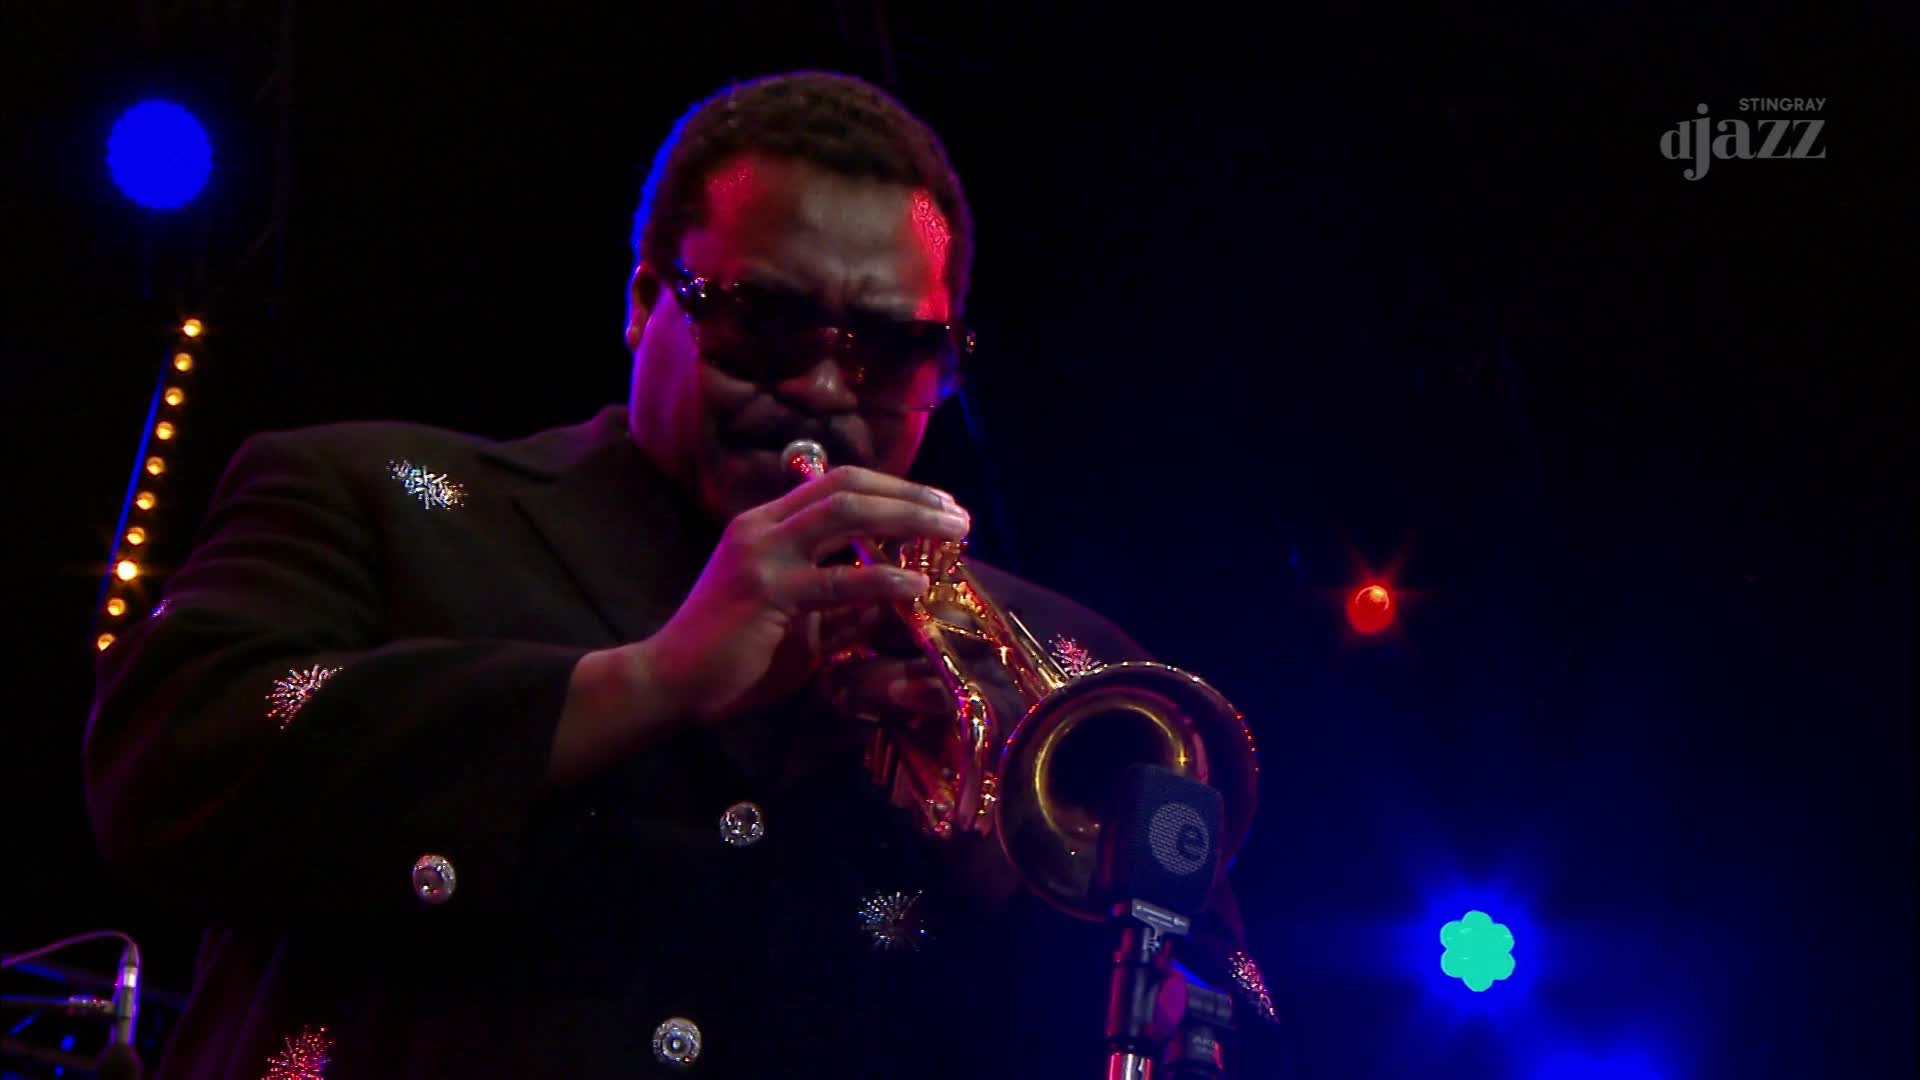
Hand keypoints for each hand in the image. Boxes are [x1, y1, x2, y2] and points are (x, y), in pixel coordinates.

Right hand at [638, 465, 970, 729]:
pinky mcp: (767, 591)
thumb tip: (901, 595)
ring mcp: (762, 554)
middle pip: (848, 486)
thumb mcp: (801, 622)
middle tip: (958, 513)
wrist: (669, 683)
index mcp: (766, 523)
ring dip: (908, 518)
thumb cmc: (734, 657)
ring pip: (845, 514)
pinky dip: (883, 578)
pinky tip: (917, 586)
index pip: (838, 483)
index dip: (893, 487)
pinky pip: (837, 579)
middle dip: (910, 494)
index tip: (939, 505)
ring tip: (953, 533)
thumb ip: (845, 604)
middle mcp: (762, 526)